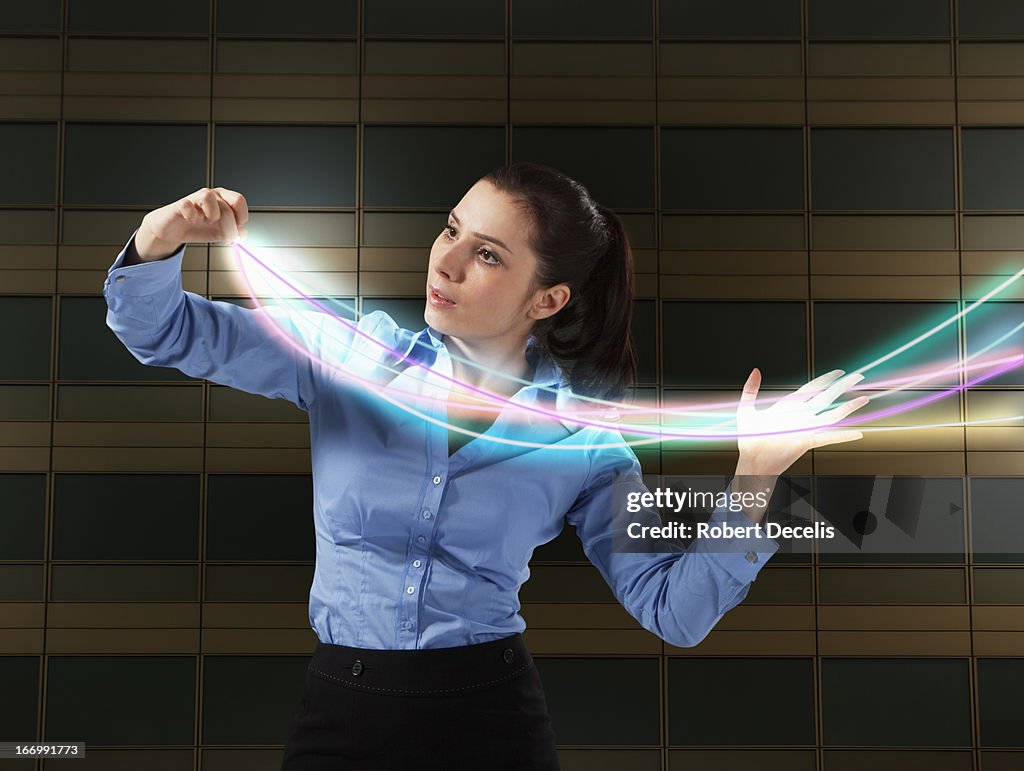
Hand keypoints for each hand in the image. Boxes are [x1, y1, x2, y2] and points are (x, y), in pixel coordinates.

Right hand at [135, 187, 248, 260]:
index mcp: (223, 199)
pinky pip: (187, 205)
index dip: (241, 217)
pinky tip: (191, 221)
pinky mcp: (180, 204)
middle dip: (229, 226)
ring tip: (207, 222)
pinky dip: (191, 216)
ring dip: (211, 215)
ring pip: (209, 197)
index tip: (236, 229)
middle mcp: (211, 195)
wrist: (174, 231)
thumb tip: (244, 234)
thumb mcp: (220, 233)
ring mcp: (195, 198)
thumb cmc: (197, 227)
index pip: (239, 201)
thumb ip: (234, 233)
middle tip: (223, 235)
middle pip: (227, 206)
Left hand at [734, 367, 868, 477]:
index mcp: (788, 406)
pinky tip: (858, 434)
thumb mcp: (746, 409)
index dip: (825, 379)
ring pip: (832, 415)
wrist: (751, 461)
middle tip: (858, 377)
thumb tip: (755, 370)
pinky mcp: (806, 443)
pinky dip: (843, 436)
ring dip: (848, 408)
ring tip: (864, 399)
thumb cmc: (748, 438)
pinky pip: (828, 439)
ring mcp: (805, 429)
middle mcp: (800, 416)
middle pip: (826, 397)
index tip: (839, 372)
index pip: (811, 388)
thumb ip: (751, 389)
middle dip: (842, 386)